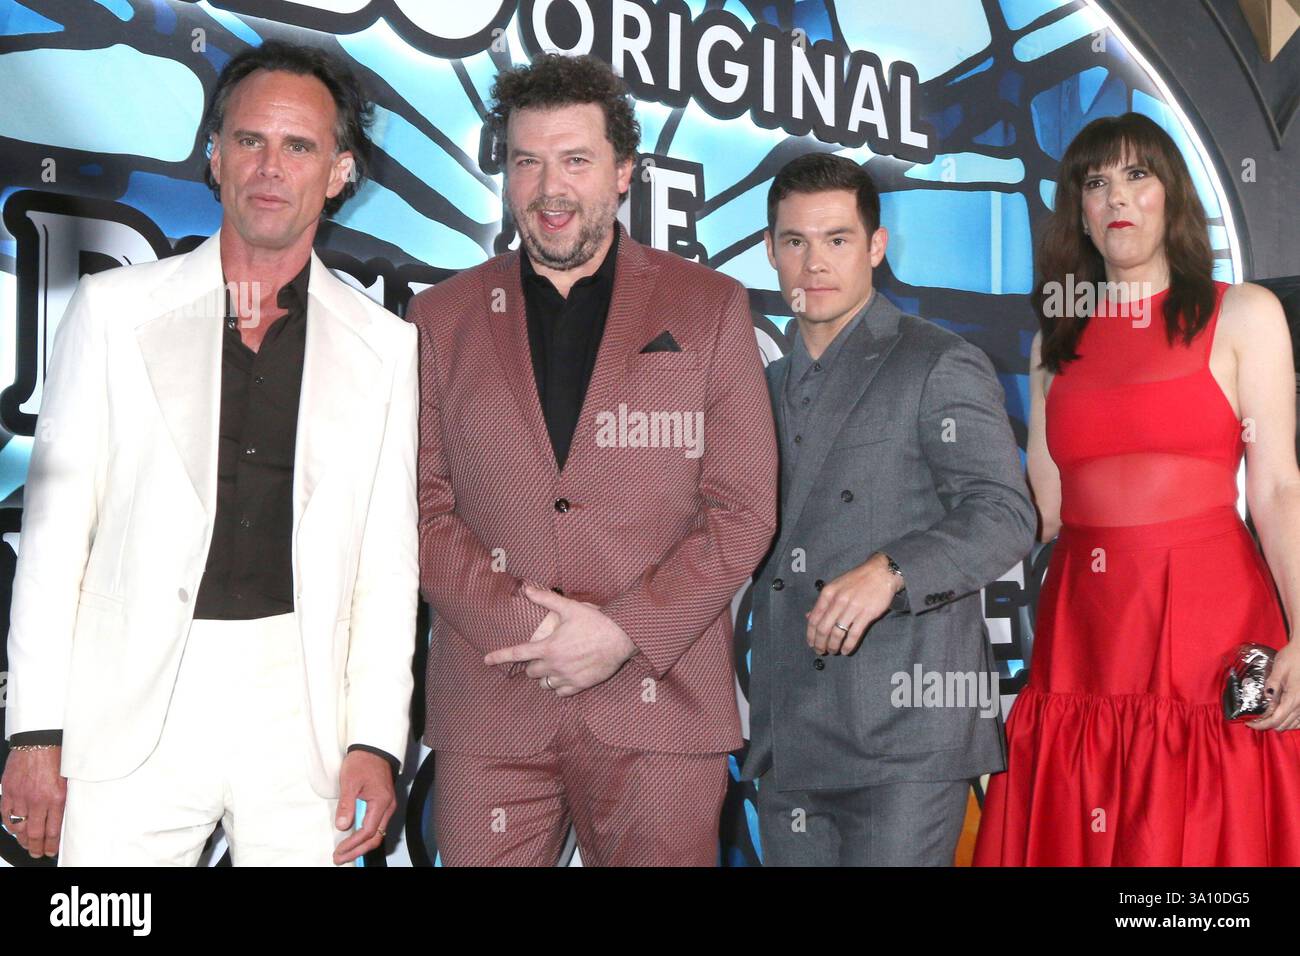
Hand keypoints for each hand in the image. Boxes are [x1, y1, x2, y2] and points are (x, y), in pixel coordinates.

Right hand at [0, 746, 65, 858]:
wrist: (39, 741)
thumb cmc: (57, 757)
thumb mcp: (68, 780)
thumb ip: (64, 799)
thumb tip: (63, 818)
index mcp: (56, 797)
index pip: (53, 830)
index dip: (51, 845)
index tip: (51, 851)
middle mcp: (38, 800)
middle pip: (35, 833)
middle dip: (37, 847)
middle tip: (38, 853)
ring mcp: (21, 796)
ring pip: (19, 827)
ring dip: (23, 839)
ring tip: (27, 844)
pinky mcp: (8, 791)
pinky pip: (6, 815)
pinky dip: (9, 824)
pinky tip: (14, 829)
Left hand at [332, 750, 395, 864]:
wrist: (373, 749)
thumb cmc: (363, 762)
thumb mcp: (349, 782)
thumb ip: (346, 805)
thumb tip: (342, 826)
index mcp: (381, 801)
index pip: (368, 831)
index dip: (353, 844)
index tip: (339, 851)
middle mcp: (388, 807)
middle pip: (376, 837)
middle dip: (358, 851)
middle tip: (340, 858)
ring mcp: (387, 806)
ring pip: (377, 833)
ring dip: (361, 846)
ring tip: (345, 852)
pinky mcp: (383, 804)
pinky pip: (377, 825)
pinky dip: (365, 836)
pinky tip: (354, 840)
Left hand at [483, 584, 636, 695]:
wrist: (621, 638)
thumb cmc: (595, 621)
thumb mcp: (569, 607)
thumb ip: (546, 599)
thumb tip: (527, 589)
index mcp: (548, 647)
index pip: (517, 653)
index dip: (499, 656)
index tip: (486, 660)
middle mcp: (554, 665)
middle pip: (531, 671)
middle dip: (533, 664)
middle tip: (543, 655)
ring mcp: (567, 677)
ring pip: (545, 684)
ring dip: (545, 676)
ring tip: (554, 666)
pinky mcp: (580, 685)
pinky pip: (561, 692)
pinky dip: (559, 686)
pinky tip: (565, 677)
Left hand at [805, 554, 901, 654]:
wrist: (881, 573)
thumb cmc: (857, 580)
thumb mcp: (835, 586)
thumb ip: (822, 603)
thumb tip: (808, 616)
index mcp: (828, 593)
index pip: (814, 618)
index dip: (811, 634)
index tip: (811, 643)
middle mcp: (838, 601)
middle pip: (823, 628)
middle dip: (820, 643)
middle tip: (820, 651)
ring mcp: (852, 608)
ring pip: (837, 633)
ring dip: (833, 646)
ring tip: (833, 651)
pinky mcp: (866, 614)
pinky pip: (854, 634)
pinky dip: (848, 646)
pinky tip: (845, 651)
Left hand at [1247, 640, 1299, 731]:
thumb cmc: (1293, 658)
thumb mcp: (1279, 669)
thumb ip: (1272, 685)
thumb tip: (1266, 697)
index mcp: (1293, 698)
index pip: (1276, 720)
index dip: (1261, 724)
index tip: (1249, 723)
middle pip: (1283, 725)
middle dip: (1267, 724)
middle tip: (1254, 719)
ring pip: (1292, 725)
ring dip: (1278, 723)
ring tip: (1264, 717)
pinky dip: (1290, 722)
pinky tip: (1280, 716)